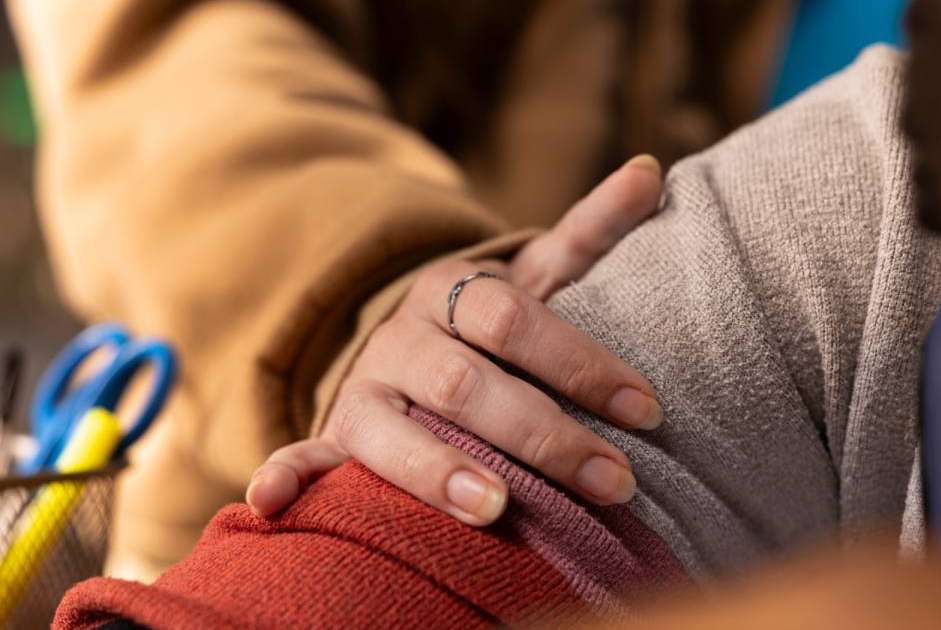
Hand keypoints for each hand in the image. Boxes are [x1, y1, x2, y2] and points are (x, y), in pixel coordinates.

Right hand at [248, 155, 663, 524]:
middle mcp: (403, 340)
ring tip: (496, 510)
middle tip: (615, 484)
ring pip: (391, 430)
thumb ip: (590, 232)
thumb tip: (651, 168)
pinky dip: (283, 478)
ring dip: (437, 471)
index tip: (647, 411)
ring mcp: (363, 391)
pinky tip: (270, 507)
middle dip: (542, 436)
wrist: (406, 338)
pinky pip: (301, 454)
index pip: (515, 320)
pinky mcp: (334, 437)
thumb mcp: (533, 275)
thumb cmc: (488, 322)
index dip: (580, 363)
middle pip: (466, 384)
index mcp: (454, 293)